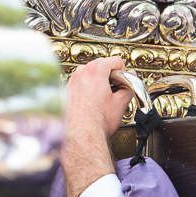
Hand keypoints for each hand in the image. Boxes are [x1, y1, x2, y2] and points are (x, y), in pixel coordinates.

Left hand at [62, 58, 132, 196]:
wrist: (80, 136)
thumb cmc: (97, 121)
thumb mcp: (120, 103)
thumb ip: (128, 88)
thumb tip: (130, 85)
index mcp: (96, 71)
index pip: (115, 60)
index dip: (123, 71)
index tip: (123, 80)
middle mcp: (81, 74)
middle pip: (100, 65)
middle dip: (109, 75)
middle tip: (115, 89)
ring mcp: (71, 82)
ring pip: (87, 74)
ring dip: (96, 81)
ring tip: (103, 97)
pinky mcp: (65, 92)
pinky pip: (78, 84)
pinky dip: (86, 89)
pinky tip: (91, 104)